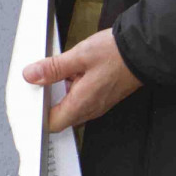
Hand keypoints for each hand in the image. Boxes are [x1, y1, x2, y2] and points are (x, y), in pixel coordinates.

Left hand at [23, 28, 141, 132]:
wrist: (143, 51)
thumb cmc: (117, 54)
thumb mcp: (80, 55)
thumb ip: (53, 67)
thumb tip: (32, 74)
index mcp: (81, 103)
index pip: (52, 124)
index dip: (39, 114)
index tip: (32, 99)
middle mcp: (90, 109)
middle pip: (61, 117)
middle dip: (49, 101)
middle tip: (41, 81)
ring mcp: (98, 104)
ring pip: (71, 106)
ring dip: (62, 92)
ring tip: (59, 71)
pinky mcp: (103, 96)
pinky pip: (82, 99)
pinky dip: (74, 87)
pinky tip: (74, 70)